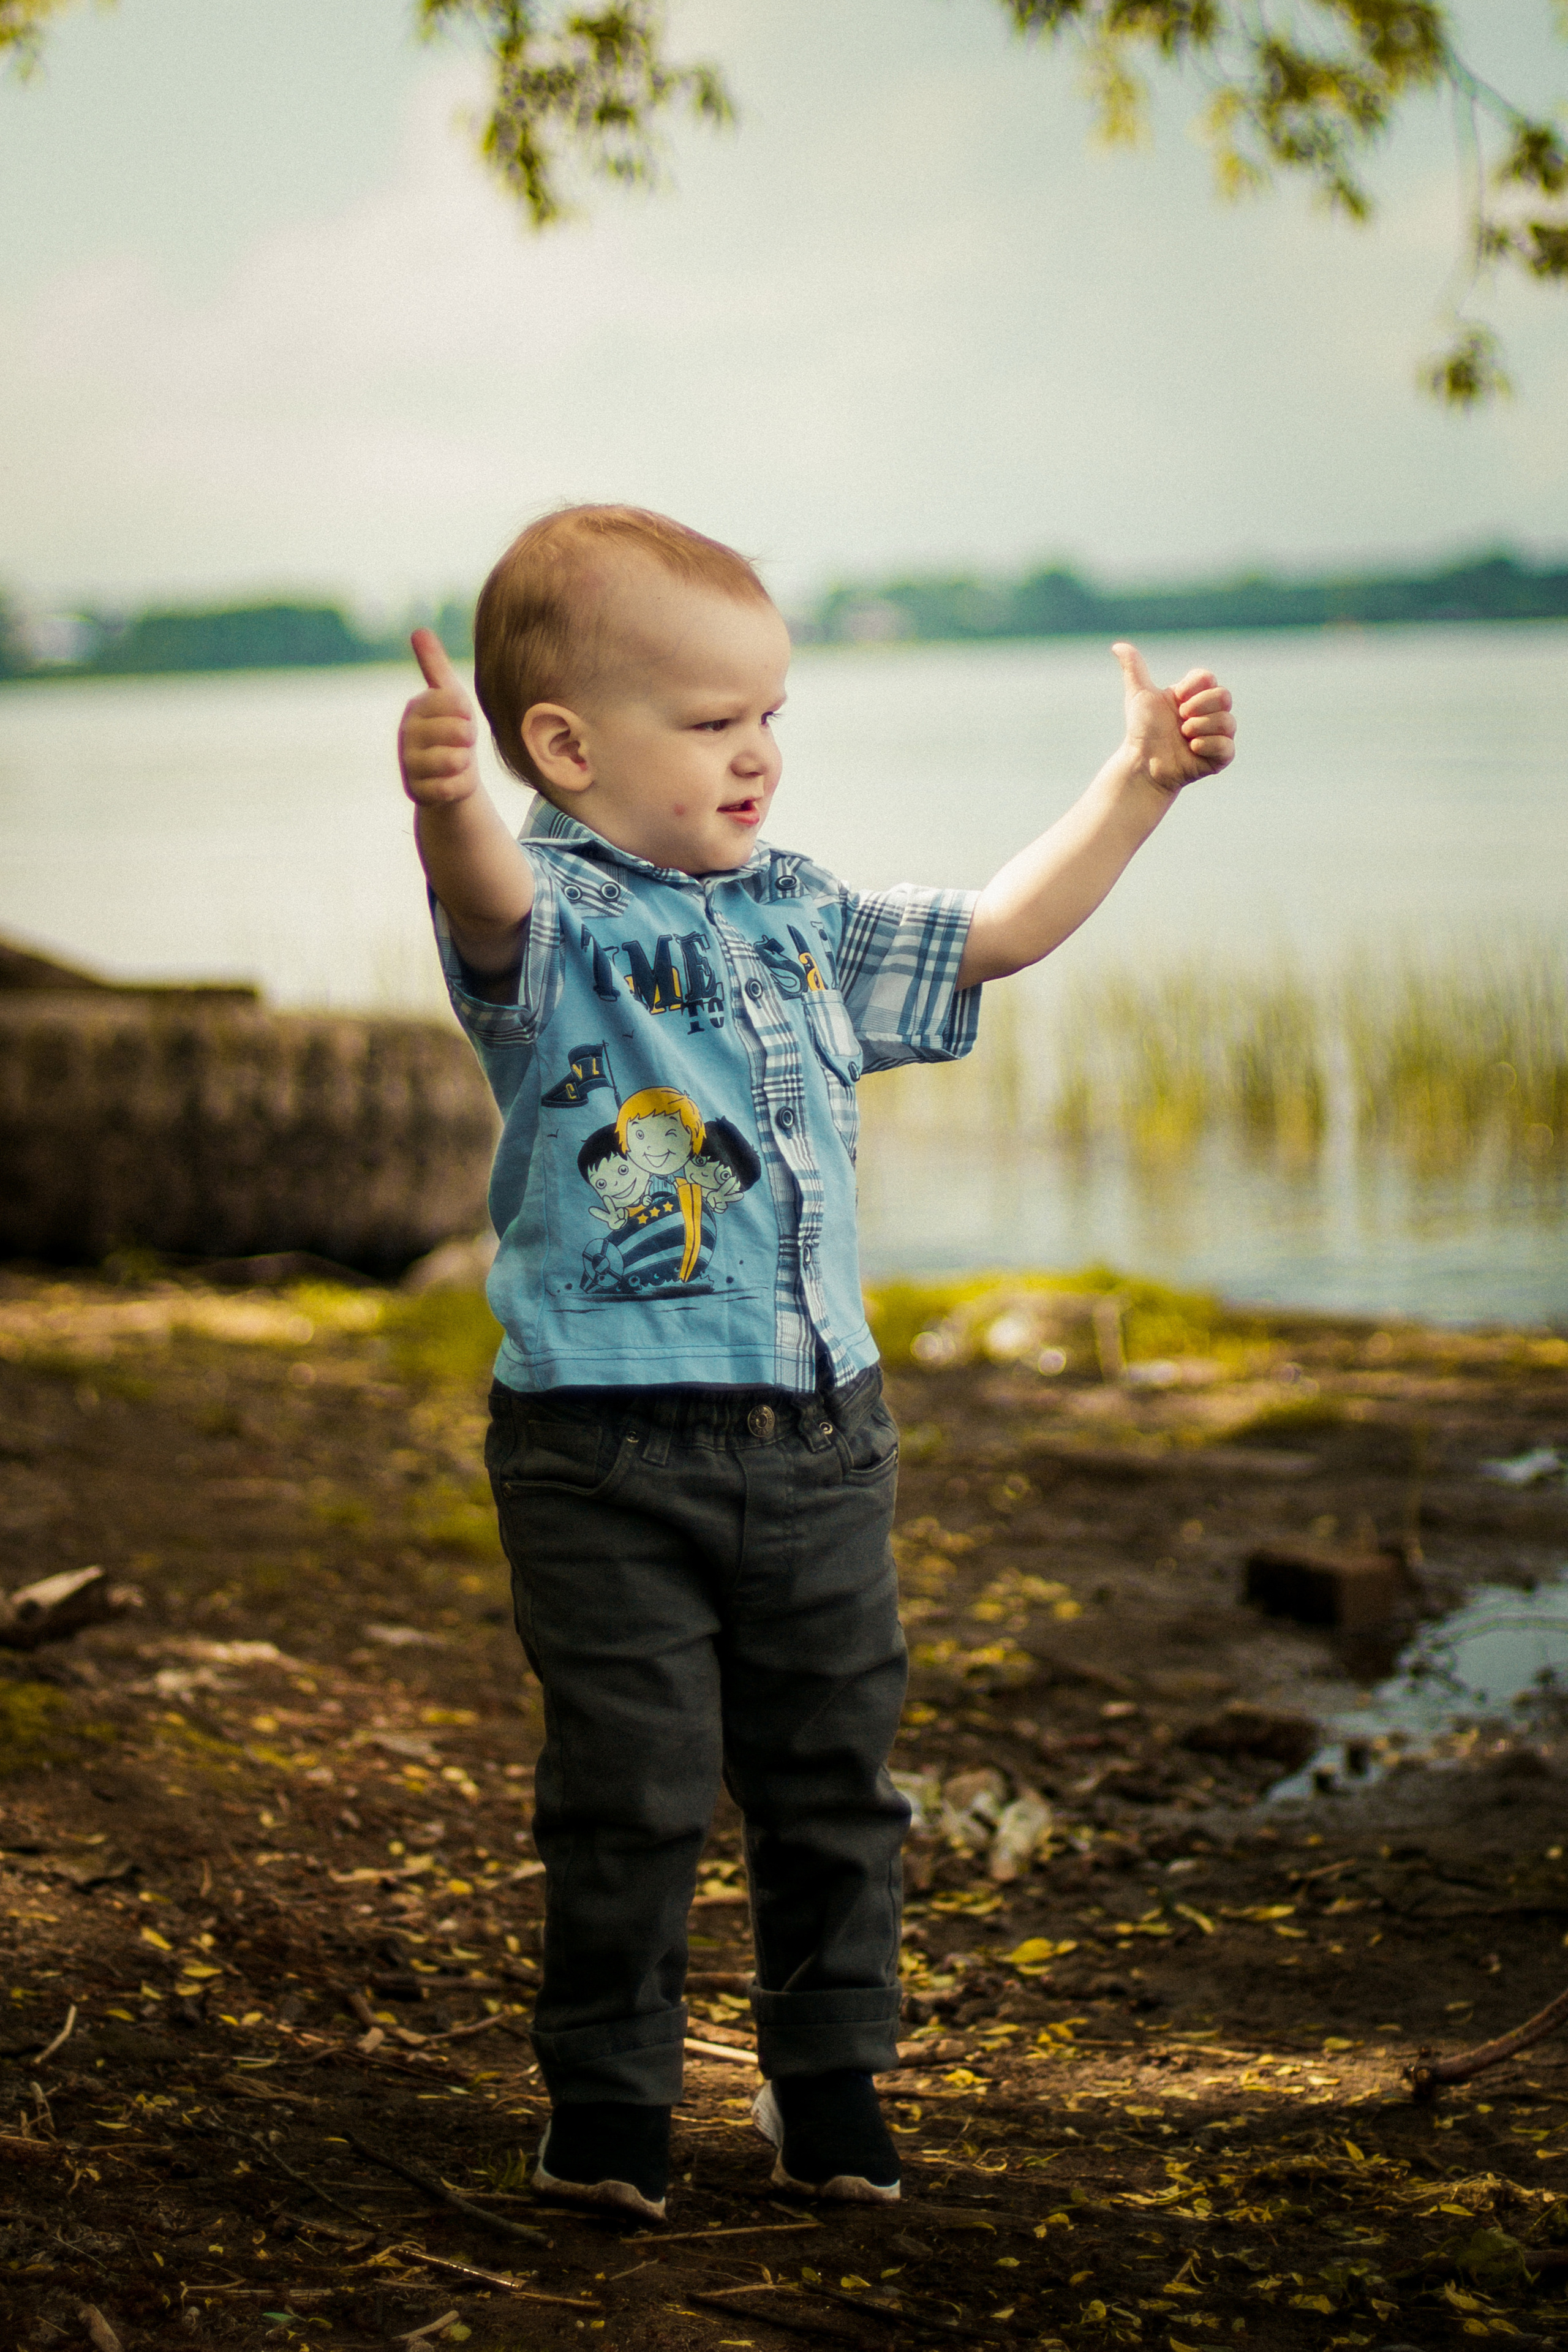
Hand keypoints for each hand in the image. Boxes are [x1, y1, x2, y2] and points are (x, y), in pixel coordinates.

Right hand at [399, 628, 481, 805]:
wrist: (449, 775)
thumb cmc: (452, 730)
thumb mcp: (449, 696)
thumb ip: (434, 665)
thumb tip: (418, 631)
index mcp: (416, 707)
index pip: (452, 701)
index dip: (466, 712)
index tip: (464, 717)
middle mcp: (407, 734)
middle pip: (456, 732)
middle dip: (468, 738)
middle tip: (463, 741)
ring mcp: (409, 764)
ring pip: (453, 761)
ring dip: (465, 762)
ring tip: (458, 760)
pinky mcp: (416, 791)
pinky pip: (450, 788)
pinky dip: (459, 786)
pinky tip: (454, 781)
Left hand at [1112, 642, 1235, 794]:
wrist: (1143, 762)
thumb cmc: (1143, 730)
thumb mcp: (1139, 696)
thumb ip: (1134, 669)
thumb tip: (1118, 646)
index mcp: (1195, 696)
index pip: (1209, 678)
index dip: (1194, 687)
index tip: (1176, 698)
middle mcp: (1209, 713)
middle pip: (1225, 696)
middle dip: (1200, 706)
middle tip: (1180, 718)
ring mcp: (1216, 735)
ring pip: (1228, 721)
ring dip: (1201, 726)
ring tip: (1183, 734)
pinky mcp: (1220, 756)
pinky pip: (1227, 746)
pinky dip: (1208, 745)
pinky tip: (1191, 748)